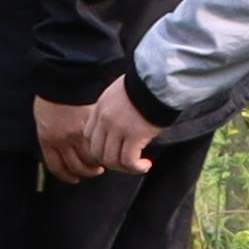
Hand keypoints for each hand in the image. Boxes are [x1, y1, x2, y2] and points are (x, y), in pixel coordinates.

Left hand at [32, 81, 153, 181]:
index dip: (98, 150)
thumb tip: (116, 128)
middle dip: (110, 162)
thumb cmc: (144, 86)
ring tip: (137, 166)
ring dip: (124, 168)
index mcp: (99, 109)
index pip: (88, 137)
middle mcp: (105, 120)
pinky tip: (146, 165)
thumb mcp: (118, 94)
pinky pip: (128, 161)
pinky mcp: (134, 135)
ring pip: (111, 160)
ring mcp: (118, 128)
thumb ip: (112, 110)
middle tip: (125, 164)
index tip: (111, 153)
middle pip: (96, 152)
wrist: (159, 80)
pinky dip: (136, 168)